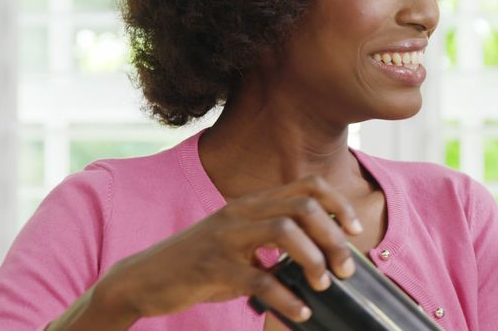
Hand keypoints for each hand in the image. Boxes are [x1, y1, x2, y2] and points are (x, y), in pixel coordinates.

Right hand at [89, 175, 361, 324]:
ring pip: (285, 232)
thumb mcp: (239, 241)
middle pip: (303, 207)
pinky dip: (286, 297)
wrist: (143, 278)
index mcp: (252, 203)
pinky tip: (299, 311)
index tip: (355, 231)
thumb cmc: (200, 263)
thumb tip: (323, 256)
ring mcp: (225, 238)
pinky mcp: (213, 268)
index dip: (339, 205)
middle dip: (334, 237)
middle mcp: (241, 212)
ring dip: (314, 259)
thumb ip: (274, 240)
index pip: (308, 186)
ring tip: (323, 284)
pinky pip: (260, 279)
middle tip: (345, 268)